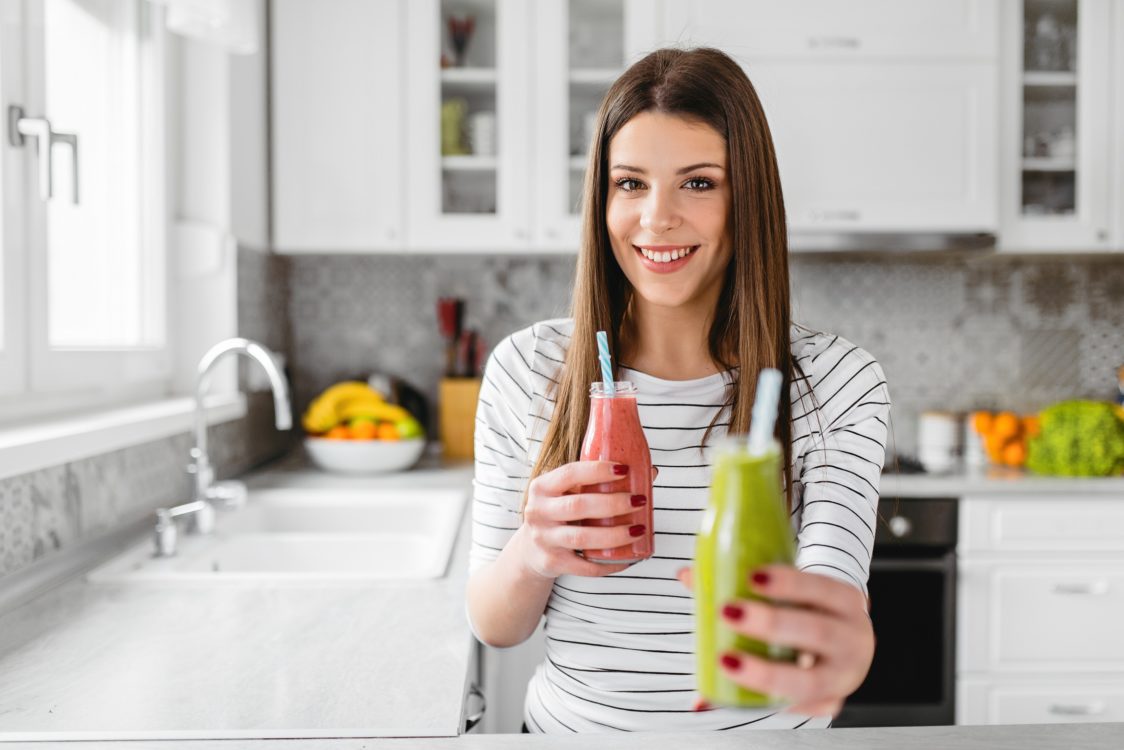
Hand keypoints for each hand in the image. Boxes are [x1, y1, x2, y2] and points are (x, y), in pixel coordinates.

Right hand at [519, 461, 655, 579]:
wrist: (530, 549)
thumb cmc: (558, 513)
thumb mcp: (567, 493)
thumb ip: (599, 482)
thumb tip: (649, 472)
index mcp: (542, 487)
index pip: (569, 473)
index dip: (597, 471)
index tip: (624, 470)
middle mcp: (538, 512)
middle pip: (578, 506)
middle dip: (613, 503)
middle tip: (639, 501)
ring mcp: (543, 539)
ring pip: (582, 538)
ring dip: (614, 535)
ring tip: (639, 530)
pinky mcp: (551, 563)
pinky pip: (585, 566)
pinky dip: (609, 563)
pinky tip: (628, 558)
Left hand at [677, 564, 873, 716]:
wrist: (848, 642)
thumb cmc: (812, 612)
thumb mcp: (794, 592)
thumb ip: (744, 580)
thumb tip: (688, 575)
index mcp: (845, 602)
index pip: (822, 587)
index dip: (789, 583)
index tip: (752, 576)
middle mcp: (852, 639)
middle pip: (816, 632)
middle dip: (771, 623)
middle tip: (729, 612)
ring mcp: (843, 676)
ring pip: (808, 680)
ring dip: (764, 672)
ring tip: (726, 660)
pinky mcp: (830, 703)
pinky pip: (800, 708)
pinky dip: (768, 704)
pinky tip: (738, 696)